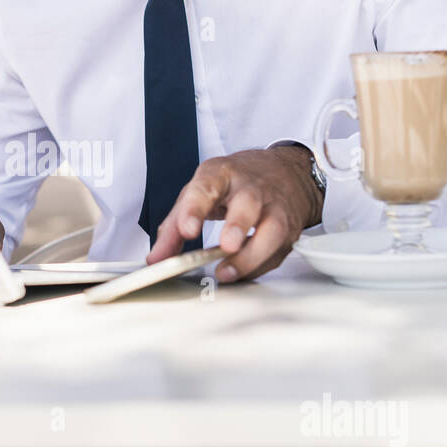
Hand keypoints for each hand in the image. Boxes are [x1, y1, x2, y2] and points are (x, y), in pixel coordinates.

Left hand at [146, 146, 323, 283]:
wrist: (285, 172)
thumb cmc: (236, 183)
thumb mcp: (201, 192)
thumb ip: (174, 226)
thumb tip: (157, 259)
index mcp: (222, 174)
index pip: (206, 187)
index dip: (195, 209)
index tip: (187, 229)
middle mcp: (251, 188)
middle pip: (247, 204)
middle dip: (237, 225)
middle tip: (225, 246)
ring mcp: (275, 208)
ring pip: (271, 231)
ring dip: (251, 255)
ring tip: (228, 272)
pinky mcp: (289, 230)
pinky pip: (276, 252)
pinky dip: (258, 267)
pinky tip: (242, 274)